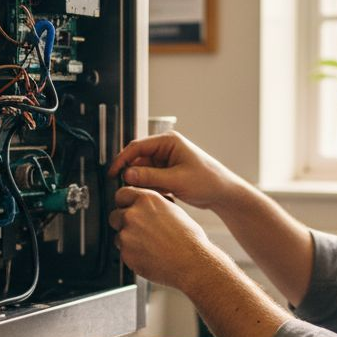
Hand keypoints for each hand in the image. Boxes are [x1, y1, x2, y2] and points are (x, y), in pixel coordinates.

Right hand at [107, 132, 237, 210]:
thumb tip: (128, 174)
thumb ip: (150, 177)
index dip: (122, 159)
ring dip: (143, 183)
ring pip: (143, 171)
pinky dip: (151, 187)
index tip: (113, 172)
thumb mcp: (176, 180)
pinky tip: (161, 195)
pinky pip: (151, 178)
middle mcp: (166, 148)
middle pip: (138, 159)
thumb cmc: (208, 181)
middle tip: (129, 188)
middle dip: (133, 174)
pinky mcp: (168, 172)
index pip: (137, 147)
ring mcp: (166, 160)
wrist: (223, 193)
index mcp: (168, 141)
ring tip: (151, 194)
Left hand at [108, 186, 219, 291]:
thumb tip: (144, 204)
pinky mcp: (126, 253)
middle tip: (140, 232)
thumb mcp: (173, 210)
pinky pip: (123, 252)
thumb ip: (153, 205)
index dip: (124, 203)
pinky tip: (149, 255)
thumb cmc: (188, 238)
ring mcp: (127, 234)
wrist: (191, 262)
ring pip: (118, 236)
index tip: (127, 209)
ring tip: (150, 246)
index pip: (121, 194)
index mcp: (146, 200)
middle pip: (115, 216)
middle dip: (124, 223)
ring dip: (129, 241)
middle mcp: (133, 214)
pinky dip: (133, 255)